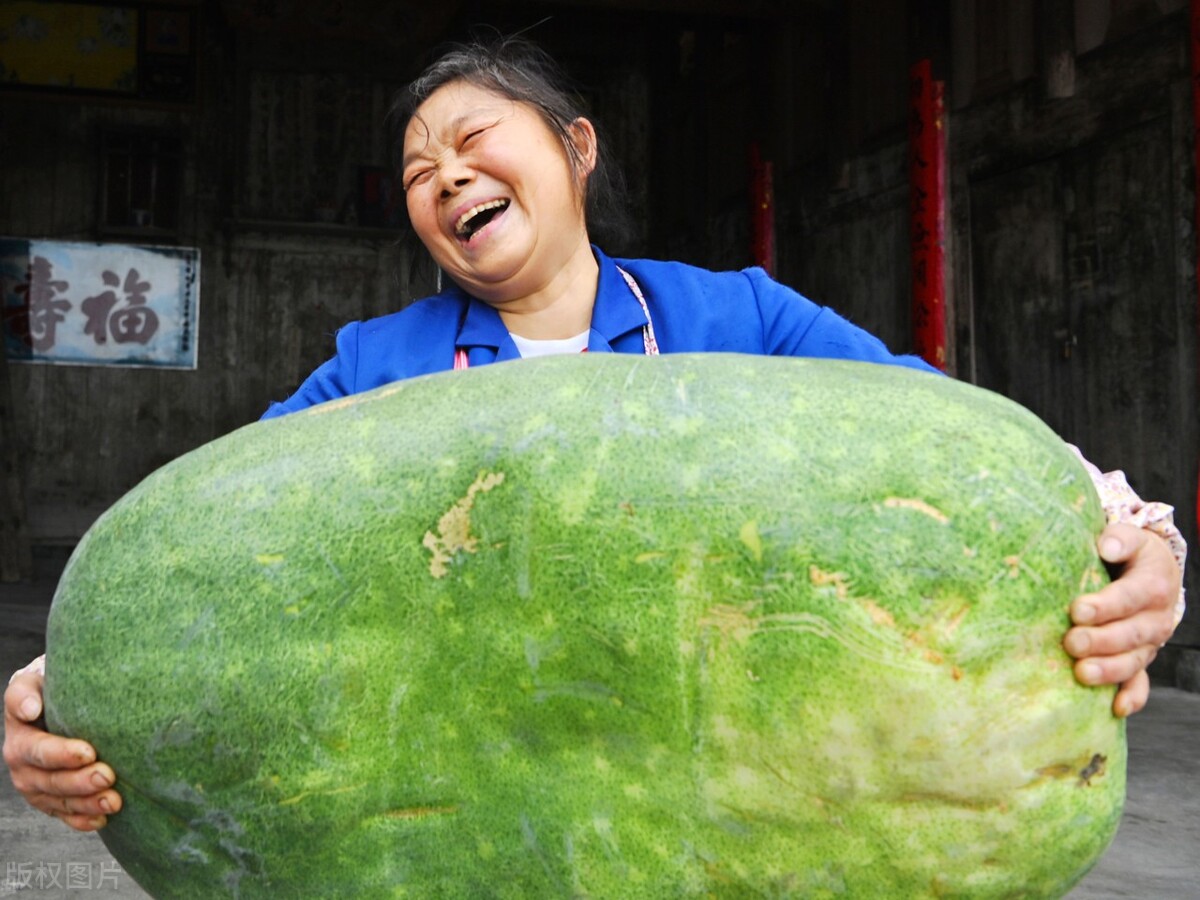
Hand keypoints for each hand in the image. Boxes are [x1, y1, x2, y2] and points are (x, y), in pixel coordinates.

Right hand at [3, 664, 121, 830]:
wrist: (58, 695)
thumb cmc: (54, 682)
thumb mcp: (39, 676)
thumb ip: (28, 690)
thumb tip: (30, 709)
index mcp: (19, 728)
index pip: (36, 747)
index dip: (60, 753)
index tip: (89, 751)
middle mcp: (20, 757)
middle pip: (46, 777)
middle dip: (78, 780)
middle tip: (108, 775)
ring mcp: (33, 779)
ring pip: (55, 798)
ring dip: (84, 802)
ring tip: (114, 799)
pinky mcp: (47, 795)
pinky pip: (62, 813)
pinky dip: (81, 819)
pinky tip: (102, 818)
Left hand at [1064, 523, 1182, 717]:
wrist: (1152, 571)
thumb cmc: (1130, 553)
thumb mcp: (1130, 538)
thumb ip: (1119, 538)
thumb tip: (1106, 547)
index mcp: (1153, 586)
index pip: (1130, 597)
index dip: (1105, 606)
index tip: (1077, 610)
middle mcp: (1155, 619)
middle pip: (1130, 634)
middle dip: (1101, 641)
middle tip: (1072, 642)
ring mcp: (1149, 644)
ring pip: (1133, 662)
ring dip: (1109, 671)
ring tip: (1082, 674)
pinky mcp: (1140, 659)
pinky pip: (1140, 682)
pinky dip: (1131, 697)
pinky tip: (1115, 709)